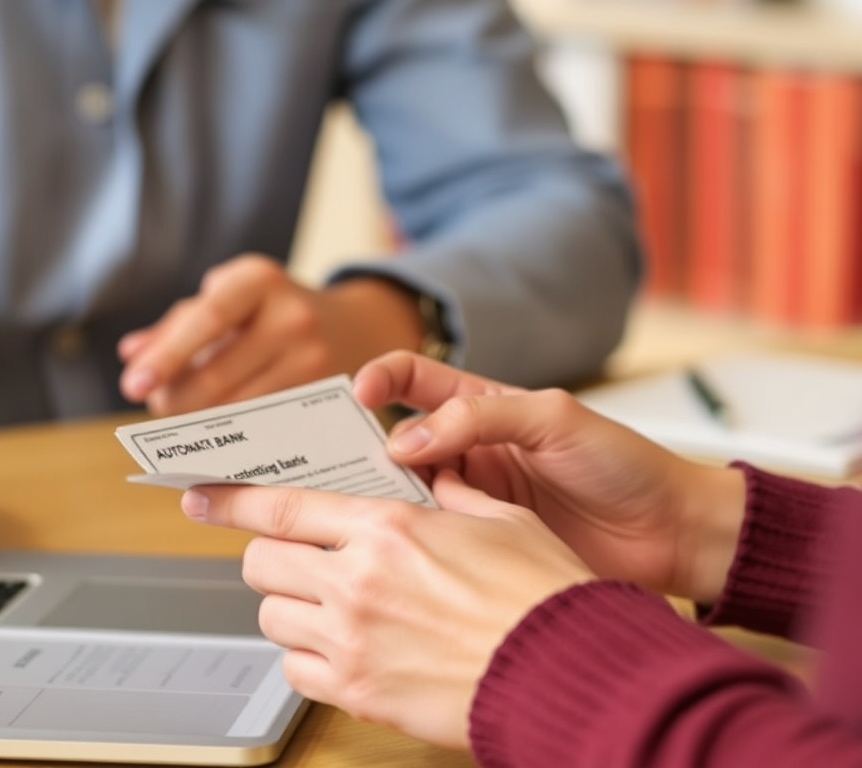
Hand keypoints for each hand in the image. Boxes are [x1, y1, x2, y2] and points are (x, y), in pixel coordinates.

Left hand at [117, 253, 424, 414]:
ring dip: (201, 420)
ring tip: (184, 416)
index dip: (167, 355)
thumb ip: (179, 323)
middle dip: (176, 399)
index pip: (206, 318)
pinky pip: (265, 424)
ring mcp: (313, 358)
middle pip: (218, 375)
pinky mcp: (325, 395)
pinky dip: (234, 431)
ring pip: (239, 408)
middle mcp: (291, 315)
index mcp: (258, 279)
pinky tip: (219, 431)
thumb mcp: (231, 298)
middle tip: (157, 406)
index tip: (133, 386)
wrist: (356, 325)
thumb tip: (132, 353)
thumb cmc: (273, 310)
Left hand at [180, 470, 592, 747]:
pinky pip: (294, 669)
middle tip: (298, 556)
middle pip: (261, 561)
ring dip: (291, 603)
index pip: (282, 506)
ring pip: (272, 615)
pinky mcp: (359, 693)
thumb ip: (452, 494)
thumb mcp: (503, 521)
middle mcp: (357, 582)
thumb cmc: (545, 596)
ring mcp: (352, 642)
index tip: (201, 495)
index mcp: (389, 528)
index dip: (231, 499)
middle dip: (271, 554)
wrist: (570, 675)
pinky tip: (343, 647)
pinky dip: (306, 655)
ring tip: (330, 602)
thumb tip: (431, 478)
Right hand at [354, 351, 745, 604]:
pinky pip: (432, 531)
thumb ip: (480, 417)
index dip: (382, 378)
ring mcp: (472, 496)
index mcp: (483, 405)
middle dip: (365, 441)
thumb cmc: (624, 464)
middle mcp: (469, 448)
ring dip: (386, 490)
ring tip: (367, 499)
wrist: (667, 533)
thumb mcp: (553, 418)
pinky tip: (402, 537)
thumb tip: (409, 439)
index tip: (360, 393)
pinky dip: (411, 532)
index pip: (414, 380)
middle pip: (397, 437)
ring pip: (407, 487)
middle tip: (340, 457)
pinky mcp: (479, 541)